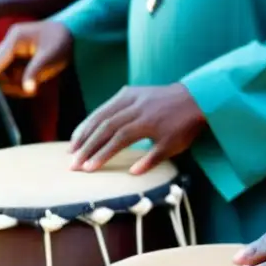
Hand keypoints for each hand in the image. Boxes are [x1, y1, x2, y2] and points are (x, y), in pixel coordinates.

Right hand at [0, 21, 71, 97]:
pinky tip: (37, 79)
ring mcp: (13, 48)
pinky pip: (12, 72)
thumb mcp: (51, 58)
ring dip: (17, 83)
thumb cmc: (62, 42)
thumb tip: (27, 89)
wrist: (72, 32)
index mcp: (15, 39)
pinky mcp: (17, 54)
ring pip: (5, 73)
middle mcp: (10, 42)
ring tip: (38, 83)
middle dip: (11, 84)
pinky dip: (22, 80)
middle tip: (32, 90)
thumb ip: (36, 72)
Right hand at [69, 84, 205, 174]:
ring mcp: (130, 97)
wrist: (194, 98)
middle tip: (73, 163)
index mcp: (146, 122)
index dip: (102, 154)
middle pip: (105, 127)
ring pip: (102, 114)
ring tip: (71, 148)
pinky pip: (107, 105)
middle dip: (87, 146)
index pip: (118, 139)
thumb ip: (151, 160)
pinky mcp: (128, 91)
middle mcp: (135, 107)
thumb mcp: (172, 147)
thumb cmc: (184, 126)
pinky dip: (93, 118)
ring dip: (84, 131)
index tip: (88, 168)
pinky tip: (83, 130)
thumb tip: (132, 173)